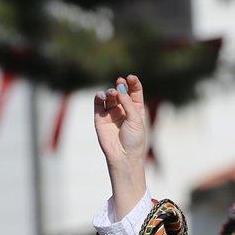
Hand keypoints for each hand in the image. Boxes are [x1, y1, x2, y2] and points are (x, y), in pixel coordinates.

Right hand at [94, 74, 148, 215]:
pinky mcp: (100, 118)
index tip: (130, 77)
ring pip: (109, 96)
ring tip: (112, 93)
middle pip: (121, 91)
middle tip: (120, 83)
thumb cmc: (134, 140)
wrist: (123, 156)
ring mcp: (111, 113)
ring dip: (110, 91)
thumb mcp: (135, 119)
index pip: (134, 91)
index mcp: (136, 109)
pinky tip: (102, 95)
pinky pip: (98, 103)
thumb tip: (120, 88)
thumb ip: (128, 103)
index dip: (133, 82)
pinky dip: (99, 96)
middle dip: (121, 85)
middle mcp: (123, 109)